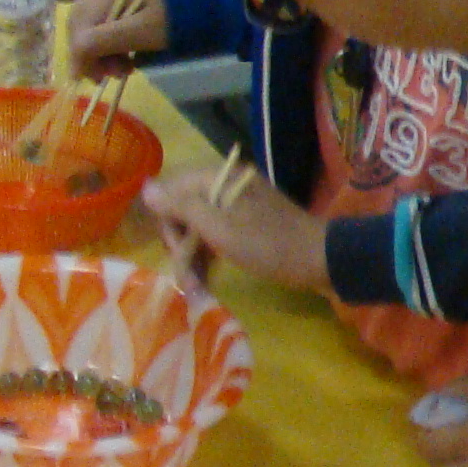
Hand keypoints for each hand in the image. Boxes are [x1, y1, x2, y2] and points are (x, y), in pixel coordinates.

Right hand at [66, 0, 170, 66]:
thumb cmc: (179, 12)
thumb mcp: (144, 30)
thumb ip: (106, 43)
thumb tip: (73, 65)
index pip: (80, 24)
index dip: (80, 56)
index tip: (94, 80)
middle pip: (81, 23)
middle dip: (91, 54)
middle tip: (113, 75)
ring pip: (88, 23)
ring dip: (100, 50)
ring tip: (123, 67)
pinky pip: (100, 19)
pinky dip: (107, 40)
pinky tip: (123, 54)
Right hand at [142, 165, 330, 296]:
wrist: (322, 261)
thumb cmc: (269, 246)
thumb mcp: (221, 229)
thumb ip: (182, 207)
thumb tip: (146, 187)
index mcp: (219, 177)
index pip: (171, 191)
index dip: (168, 223)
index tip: (176, 251)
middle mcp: (227, 184)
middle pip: (183, 209)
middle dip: (181, 245)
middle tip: (187, 279)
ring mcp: (239, 204)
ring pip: (199, 225)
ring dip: (193, 256)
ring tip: (196, 288)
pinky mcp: (249, 223)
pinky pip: (217, 234)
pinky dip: (209, 255)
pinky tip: (207, 281)